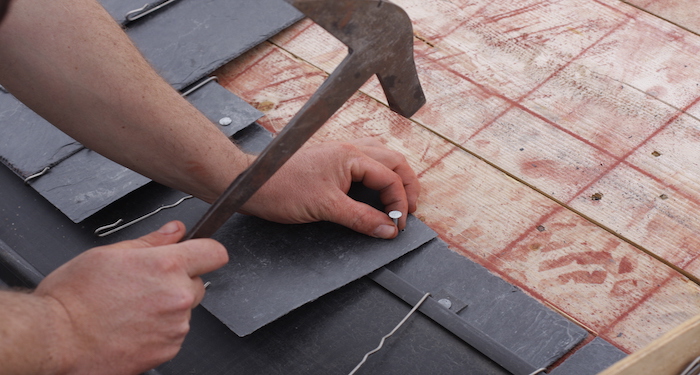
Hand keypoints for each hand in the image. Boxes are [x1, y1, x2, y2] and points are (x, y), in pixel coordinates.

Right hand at [34, 221, 227, 374]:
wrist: (54, 338)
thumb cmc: (73, 298)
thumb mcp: (109, 253)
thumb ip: (152, 241)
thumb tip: (175, 231)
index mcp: (166, 266)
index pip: (214, 252)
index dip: (205, 251)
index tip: (198, 254)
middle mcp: (177, 296)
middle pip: (199, 283)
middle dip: (179, 282)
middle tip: (145, 286)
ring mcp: (174, 326)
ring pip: (184, 311)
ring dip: (167, 309)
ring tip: (130, 309)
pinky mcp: (167, 350)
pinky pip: (173, 335)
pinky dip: (158, 332)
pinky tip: (131, 327)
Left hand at [242, 138, 419, 238]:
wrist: (251, 184)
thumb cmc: (282, 189)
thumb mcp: (326, 208)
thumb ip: (361, 218)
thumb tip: (388, 230)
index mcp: (351, 156)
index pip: (391, 177)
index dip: (400, 203)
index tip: (398, 226)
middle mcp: (350, 149)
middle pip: (394, 161)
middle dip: (406, 186)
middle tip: (409, 211)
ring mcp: (340, 153)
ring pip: (381, 158)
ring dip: (394, 177)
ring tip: (398, 200)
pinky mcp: (331, 161)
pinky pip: (365, 162)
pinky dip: (378, 175)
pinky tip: (374, 189)